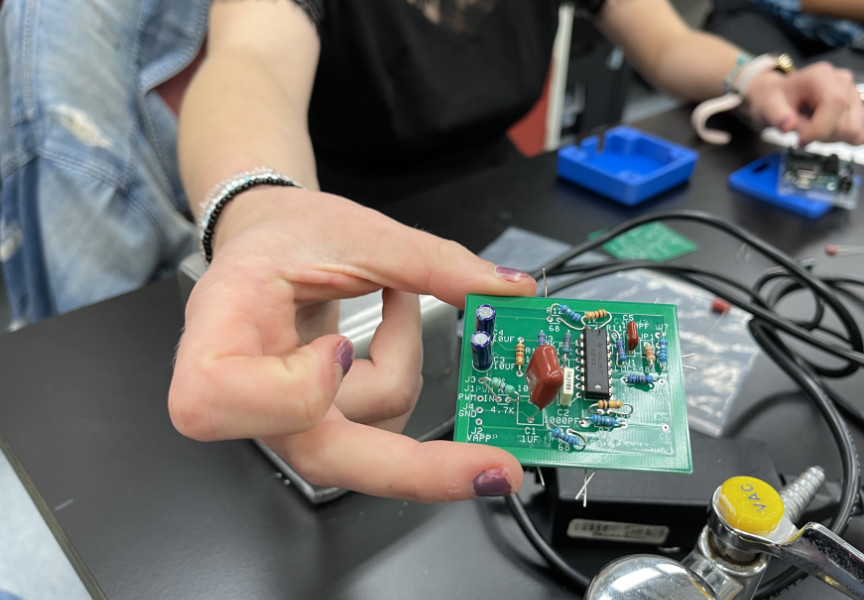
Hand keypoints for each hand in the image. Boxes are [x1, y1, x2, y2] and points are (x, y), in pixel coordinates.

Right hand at [169, 187, 536, 500]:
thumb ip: (431, 262)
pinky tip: (389, 326)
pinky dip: (402, 371)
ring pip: (374, 435)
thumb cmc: (286, 235)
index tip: (339, 349)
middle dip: (418, 468)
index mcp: (221, 331)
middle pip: (319, 457)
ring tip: (393, 297)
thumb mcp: (354, 231)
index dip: (291, 390)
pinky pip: (384, 422)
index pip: (221, 400)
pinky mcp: (318, 427)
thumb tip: (507, 288)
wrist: (268, 241)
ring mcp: (283, 420)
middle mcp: (243, 394)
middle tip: (495, 467)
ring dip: (405, 363)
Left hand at [741, 62, 863, 145]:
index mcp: (822, 77)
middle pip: (847, 123)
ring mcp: (854, 95)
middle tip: (805, 133)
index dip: (819, 129)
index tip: (801, 140)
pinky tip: (834, 134)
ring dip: (833, 138)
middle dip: (824, 136)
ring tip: (816, 129)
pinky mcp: (860, 108)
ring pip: (856, 131)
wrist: (781, 96)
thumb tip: (787, 125)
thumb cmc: (777, 99)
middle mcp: (843, 82)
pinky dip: (854, 138)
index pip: (835, 105)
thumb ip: (777, 116)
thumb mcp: (768, 105)